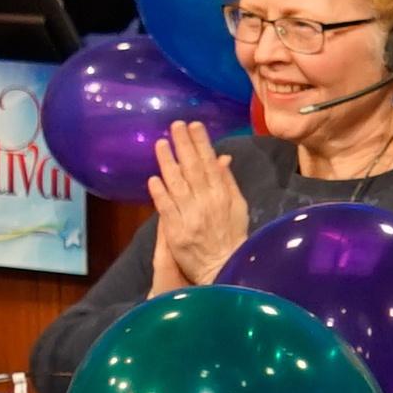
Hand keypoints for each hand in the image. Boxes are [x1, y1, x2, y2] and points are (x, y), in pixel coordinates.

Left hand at [145, 120, 248, 290]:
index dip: (201, 143)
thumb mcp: (238, 207)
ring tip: (161, 143)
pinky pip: (166, 208)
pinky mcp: (177, 231)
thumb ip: (227, 182)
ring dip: (168, 162)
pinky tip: (154, 177)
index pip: (210, 163)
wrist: (225, 267)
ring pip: (177, 184)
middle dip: (184, 145)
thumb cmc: (233, 236)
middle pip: (192, 169)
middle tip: (175, 125)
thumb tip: (221, 158)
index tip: (194, 125)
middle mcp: (207, 202)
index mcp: (223, 195)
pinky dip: (160, 192)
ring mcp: (190, 216)